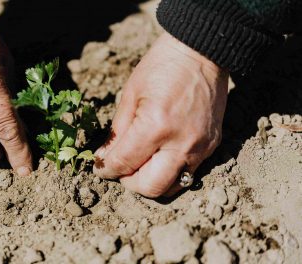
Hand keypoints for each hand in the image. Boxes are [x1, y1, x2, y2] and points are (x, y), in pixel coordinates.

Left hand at [94, 32, 227, 196]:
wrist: (202, 53)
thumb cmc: (162, 67)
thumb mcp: (130, 95)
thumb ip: (117, 132)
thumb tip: (105, 159)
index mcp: (155, 126)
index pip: (124, 164)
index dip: (106, 170)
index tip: (100, 168)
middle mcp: (181, 143)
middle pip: (150, 187)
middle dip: (129, 183)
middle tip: (121, 169)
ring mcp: (200, 147)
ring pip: (172, 187)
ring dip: (151, 182)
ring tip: (140, 165)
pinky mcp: (212, 146)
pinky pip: (188, 173)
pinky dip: (169, 171)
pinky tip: (160, 155)